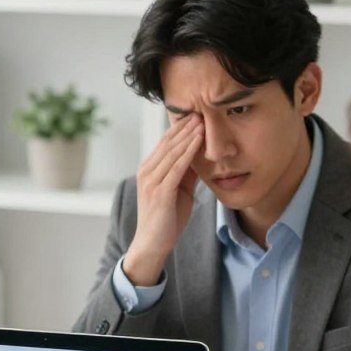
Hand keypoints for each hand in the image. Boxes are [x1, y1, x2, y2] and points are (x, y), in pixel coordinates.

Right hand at [122, 115, 204, 285]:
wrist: (152, 244)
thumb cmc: (166, 219)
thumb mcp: (179, 191)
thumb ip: (186, 173)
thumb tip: (200, 155)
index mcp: (149, 169)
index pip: (165, 141)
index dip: (181, 125)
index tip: (198, 111)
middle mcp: (147, 171)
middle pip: (168, 141)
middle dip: (186, 124)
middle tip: (202, 106)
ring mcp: (151, 181)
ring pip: (173, 151)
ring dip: (189, 133)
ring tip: (203, 118)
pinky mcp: (160, 192)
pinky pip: (177, 166)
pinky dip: (189, 151)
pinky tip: (199, 140)